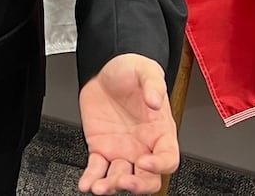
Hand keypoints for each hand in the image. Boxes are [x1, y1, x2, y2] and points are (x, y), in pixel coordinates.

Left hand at [76, 53, 178, 193]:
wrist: (106, 73)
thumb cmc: (132, 73)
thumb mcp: (146, 70)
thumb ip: (153, 84)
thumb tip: (155, 100)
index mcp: (160, 132)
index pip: (168, 158)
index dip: (159, 165)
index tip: (146, 161)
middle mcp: (143, 147)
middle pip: (148, 178)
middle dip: (136, 185)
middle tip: (123, 182)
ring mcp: (122, 150)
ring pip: (121, 178)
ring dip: (111, 186)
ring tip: (99, 187)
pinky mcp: (101, 149)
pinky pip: (97, 169)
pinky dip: (91, 179)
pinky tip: (86, 184)